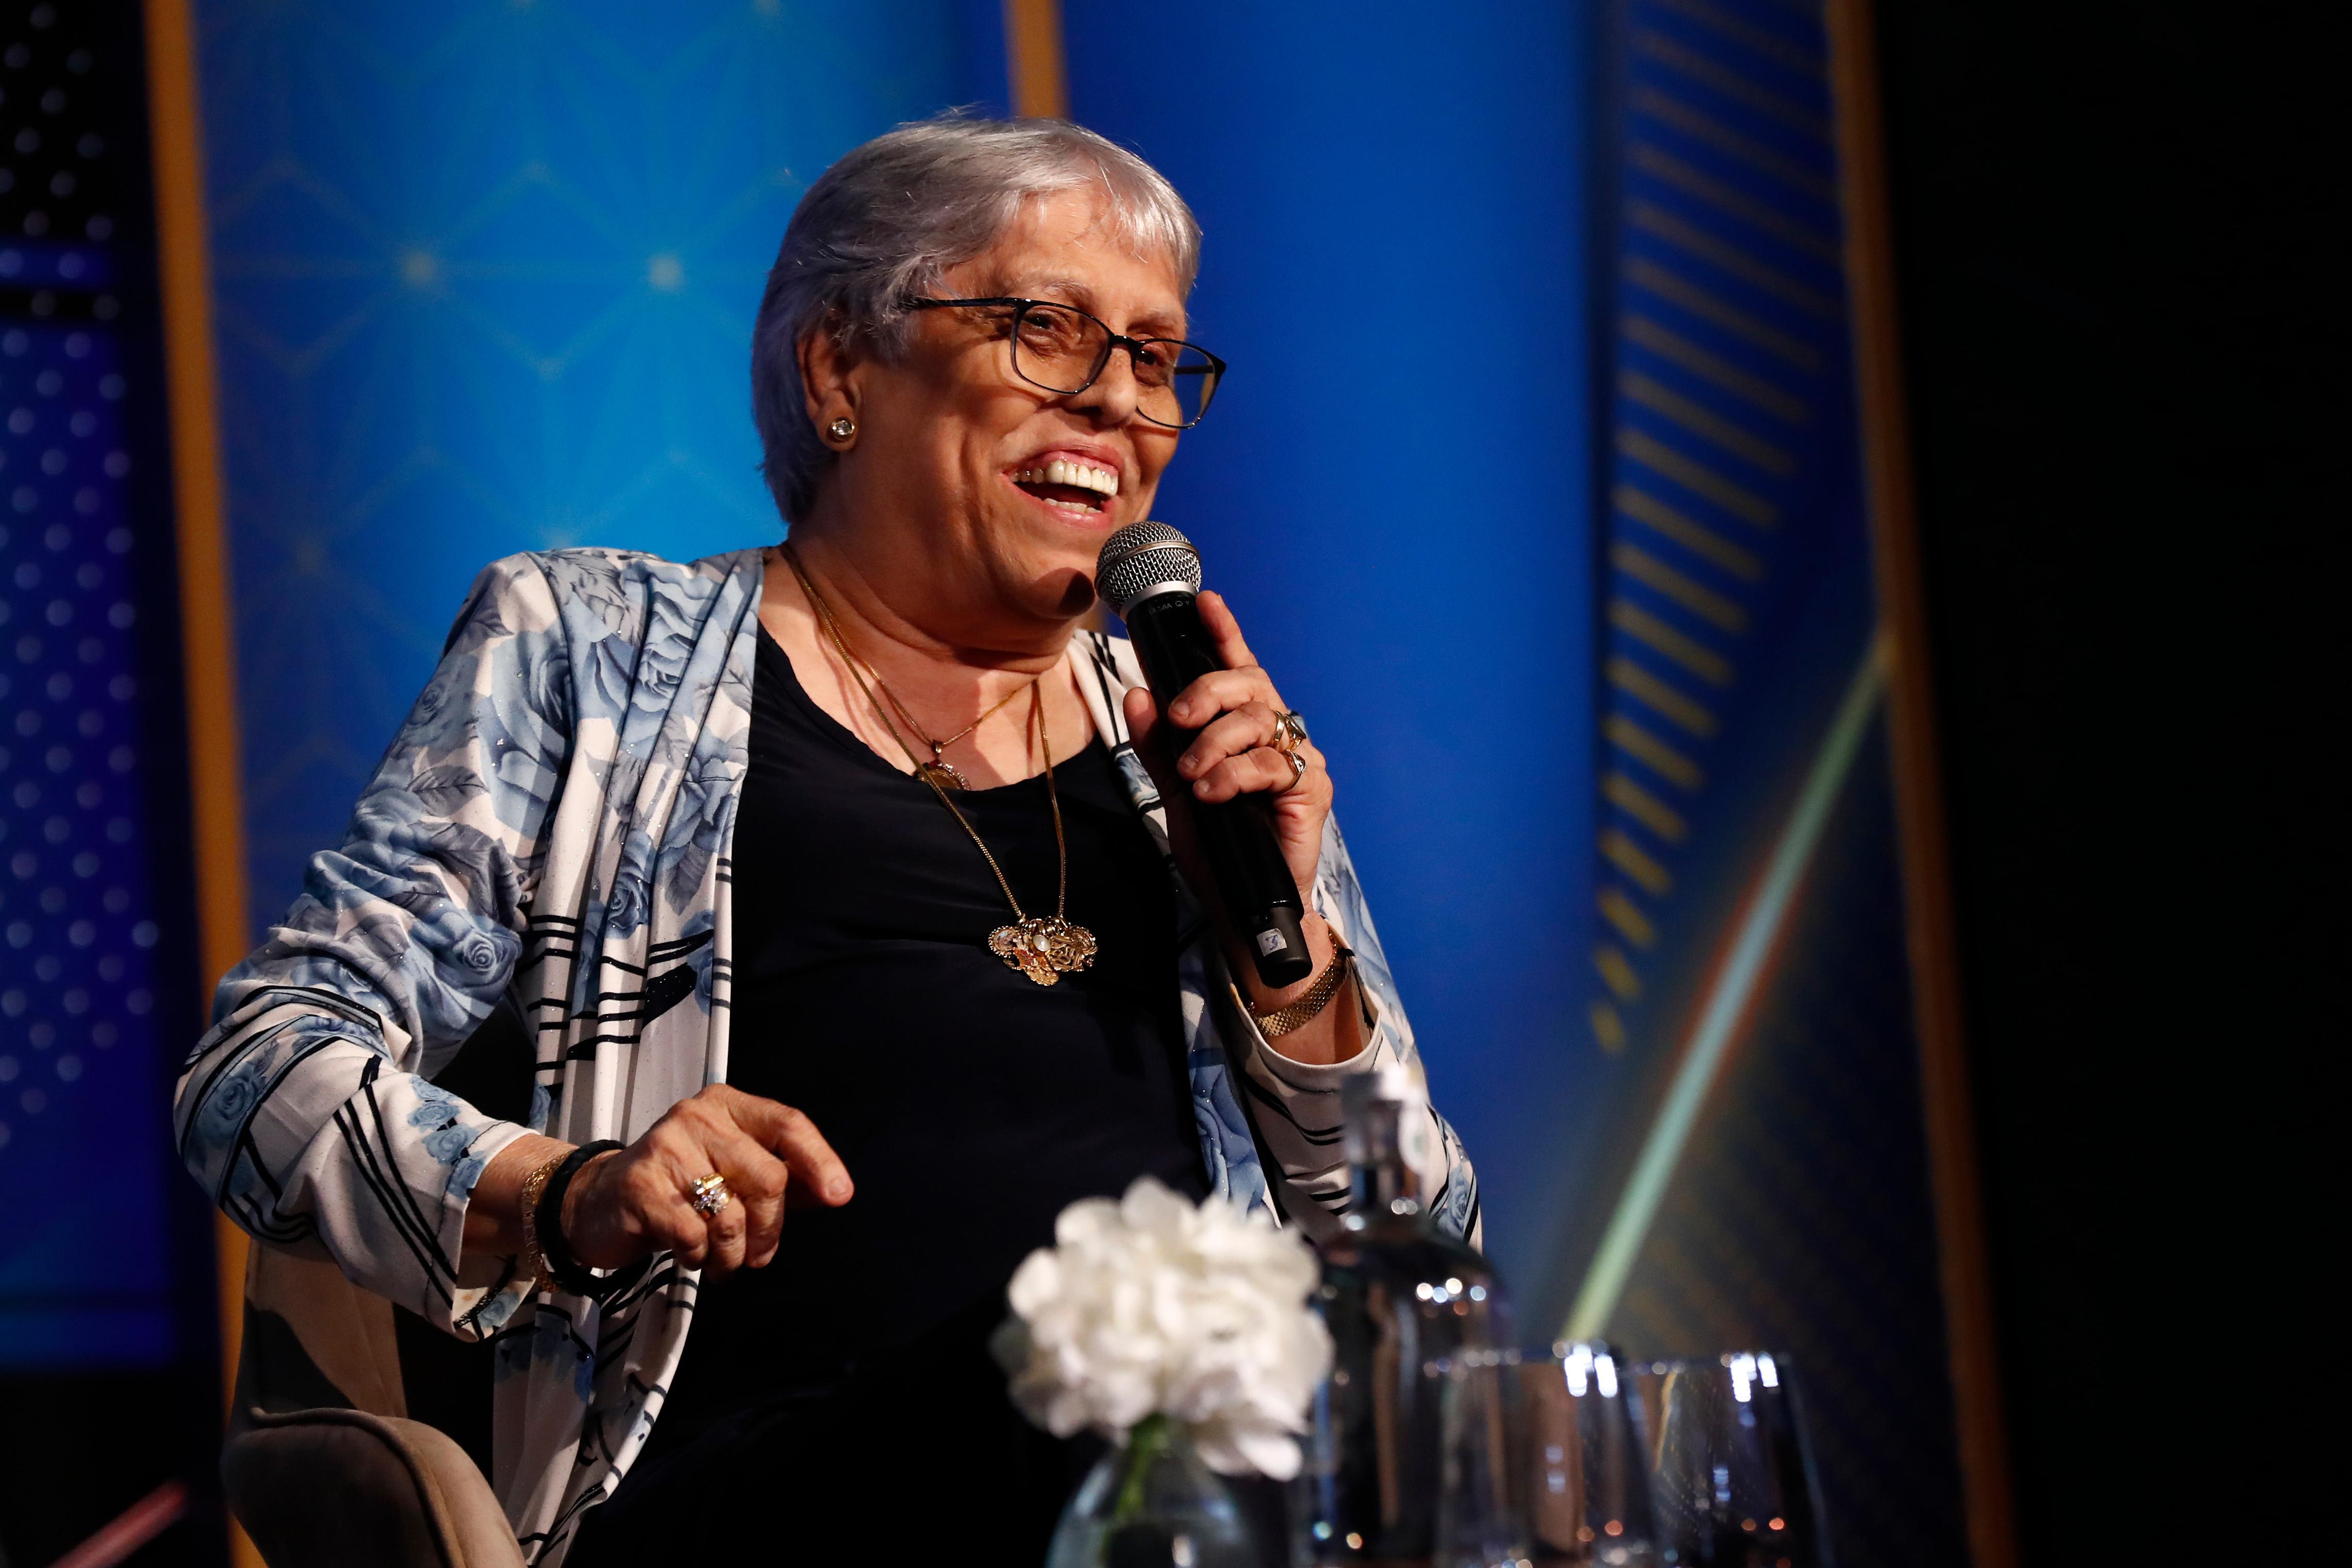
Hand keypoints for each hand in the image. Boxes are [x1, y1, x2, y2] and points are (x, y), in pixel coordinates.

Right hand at [561, 1085, 851, 1278]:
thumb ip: (781, 1176)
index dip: (819, 1160)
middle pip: (768, 1178)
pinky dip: (699, 1258)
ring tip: (722, 1261)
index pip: (788, 1123)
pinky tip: (690, 1255)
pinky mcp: (640, 1186)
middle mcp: (697, 1116)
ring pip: (732, 1214)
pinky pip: (694, 1236)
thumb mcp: (731, 1171)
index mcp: (726, 1105)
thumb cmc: (678, 1187)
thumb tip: (833, 1191)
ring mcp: (665, 1148)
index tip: (839, 1195)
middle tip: (758, 1254)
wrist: (596, 1201)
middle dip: (770, 1229)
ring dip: (734, 1254)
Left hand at [1121, 589, 1331, 920]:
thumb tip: (1138, 694)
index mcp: (1245, 729)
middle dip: (1208, 691)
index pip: (1239, 669)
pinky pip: (1272, 763)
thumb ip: (1157, 744)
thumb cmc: (1216, 846)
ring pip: (1258, 721)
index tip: (1206, 602)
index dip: (1225, 634)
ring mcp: (1299, 759)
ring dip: (1214, 744)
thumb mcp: (1175, 790)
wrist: (1242, 904)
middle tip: (1178, 718)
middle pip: (1250, 685)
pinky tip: (1213, 794)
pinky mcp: (1311, 788)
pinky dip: (1234, 775)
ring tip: (1192, 775)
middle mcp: (1277, 735)